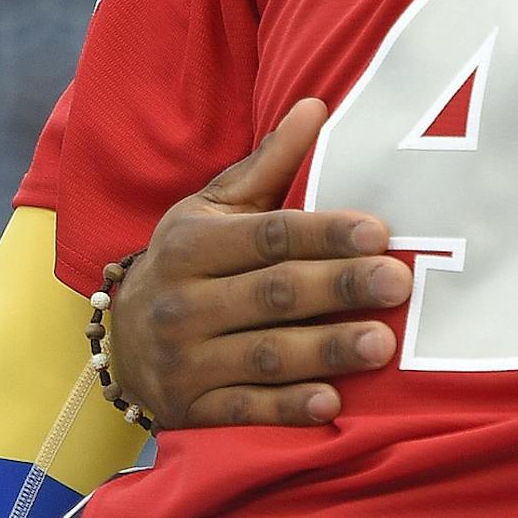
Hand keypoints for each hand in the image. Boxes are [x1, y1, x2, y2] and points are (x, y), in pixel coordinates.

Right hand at [108, 99, 411, 428]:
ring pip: (265, 354)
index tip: (380, 232)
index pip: (269, 236)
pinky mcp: (190, 411)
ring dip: (325, 350)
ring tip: (382, 344)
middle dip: (339, 287)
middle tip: (399, 282)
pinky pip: (242, 411)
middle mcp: (183, 303)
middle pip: (274, 293)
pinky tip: (330, 405)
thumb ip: (268, 164)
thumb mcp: (214, 209)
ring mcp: (184, 361)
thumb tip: (317, 106)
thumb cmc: (188, 263)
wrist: (118, 342)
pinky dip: (286, 409)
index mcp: (192, 246)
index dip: (325, 234)